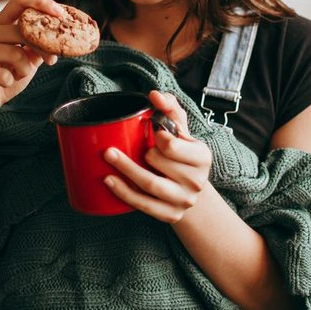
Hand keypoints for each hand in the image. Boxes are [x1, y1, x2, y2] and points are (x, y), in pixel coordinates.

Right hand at [0, 0, 62, 124]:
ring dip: (25, 69)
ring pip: (15, 54)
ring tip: (18, 75)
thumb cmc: (4, 77)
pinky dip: (11, 82)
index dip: (41, 2)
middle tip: (51, 60)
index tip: (60, 14)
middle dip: (42, 47)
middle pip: (21, 30)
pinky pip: (3, 75)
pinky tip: (3, 83)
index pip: (18, 0)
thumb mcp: (26, 59)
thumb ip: (38, 45)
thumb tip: (60, 36)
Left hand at [103, 90, 211, 223]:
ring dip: (125, 169)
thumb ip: (169, 109)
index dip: (157, 137)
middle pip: (158, 162)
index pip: (172, 144)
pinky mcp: (171, 215)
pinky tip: (109, 180)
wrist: (189, 191)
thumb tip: (154, 94)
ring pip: (149, 184)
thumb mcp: (180, 132)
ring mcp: (184, 200)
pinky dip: (123, 192)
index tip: (152, 132)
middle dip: (141, 152)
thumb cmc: (181, 155)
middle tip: (127, 146)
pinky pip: (143, 204)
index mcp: (202, 156)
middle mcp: (197, 180)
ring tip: (108, 156)